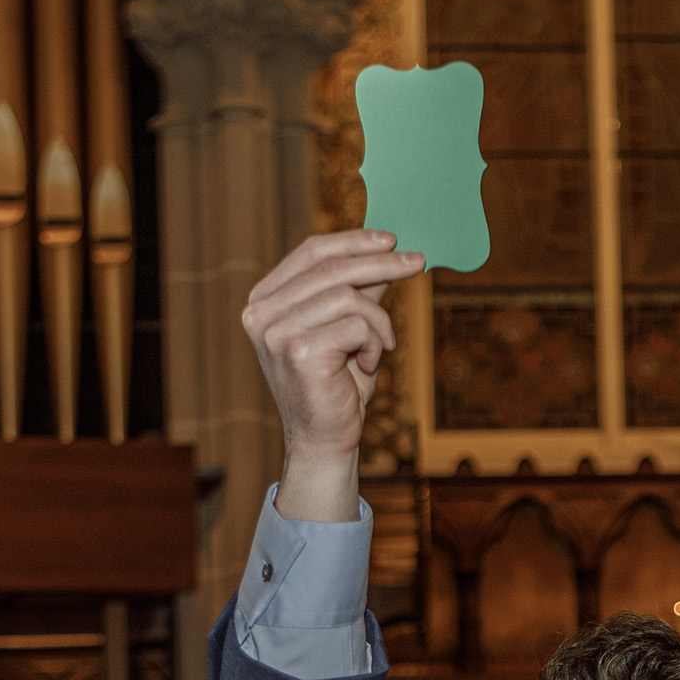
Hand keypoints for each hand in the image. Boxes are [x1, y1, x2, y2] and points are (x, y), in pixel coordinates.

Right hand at [240, 231, 425, 520]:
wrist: (326, 440)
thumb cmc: (336, 386)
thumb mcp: (348, 329)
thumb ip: (358, 290)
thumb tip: (384, 251)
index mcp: (264, 300)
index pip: (311, 252)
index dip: (354, 241)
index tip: (391, 240)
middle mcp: (261, 313)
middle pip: (332, 268)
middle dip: (381, 262)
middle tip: (418, 261)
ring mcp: (276, 332)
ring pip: (349, 297)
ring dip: (379, 323)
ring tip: (380, 348)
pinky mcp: (299, 352)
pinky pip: (357, 325)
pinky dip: (374, 344)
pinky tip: (367, 366)